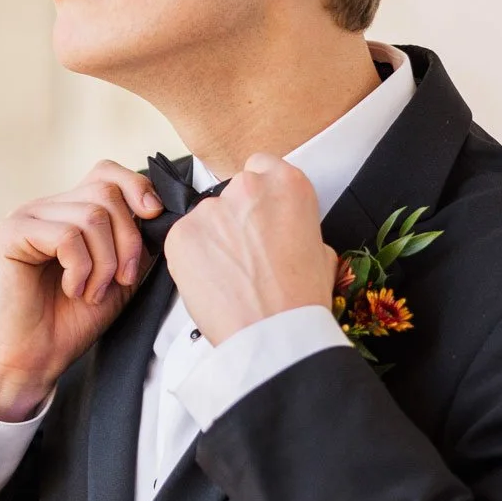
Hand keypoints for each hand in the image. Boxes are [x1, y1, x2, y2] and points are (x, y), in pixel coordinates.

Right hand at [0, 161, 161, 419]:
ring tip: (92, 292)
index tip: (153, 217)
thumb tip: (159, 208)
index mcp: (69, 211)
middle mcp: (45, 207)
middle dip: (127, 239)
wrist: (35, 358)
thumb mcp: (120, 274)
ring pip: (91, 215)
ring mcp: (25, 217)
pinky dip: (80, 268)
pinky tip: (71, 289)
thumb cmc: (72, 321)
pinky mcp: (10, 234)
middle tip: (121, 279)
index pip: (107, 172)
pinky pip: (66, 236)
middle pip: (105, 192)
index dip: (136, 187)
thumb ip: (135, 239)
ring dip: (104, 262)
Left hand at [164, 153, 337, 344]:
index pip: (261, 167)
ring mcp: (211, 209)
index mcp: (288, 184)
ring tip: (230, 275)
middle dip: (234, 219)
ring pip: (205, 218)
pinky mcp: (181, 233)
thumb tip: (284, 231)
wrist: (273, 334)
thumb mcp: (320, 251)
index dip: (258, 195)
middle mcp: (247, 188)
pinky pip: (183, 239)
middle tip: (245, 253)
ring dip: (211, 239)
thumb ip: (295, 226)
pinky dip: (191, 257)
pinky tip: (211, 280)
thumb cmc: (299, 300)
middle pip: (230, 193)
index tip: (257, 214)